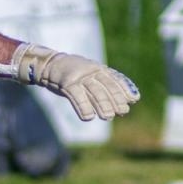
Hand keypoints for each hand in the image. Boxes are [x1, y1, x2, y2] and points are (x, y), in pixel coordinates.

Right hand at [6, 43, 139, 120]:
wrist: (48, 66)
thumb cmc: (73, 75)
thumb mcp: (90, 78)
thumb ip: (106, 87)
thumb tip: (130, 100)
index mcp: (98, 69)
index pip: (114, 79)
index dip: (124, 89)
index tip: (133, 99)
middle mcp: (90, 70)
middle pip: (105, 86)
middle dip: (115, 99)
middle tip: (122, 112)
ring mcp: (78, 76)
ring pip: (93, 91)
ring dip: (102, 105)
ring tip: (108, 117)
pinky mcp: (66, 82)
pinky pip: (76, 96)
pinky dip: (83, 107)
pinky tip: (88, 117)